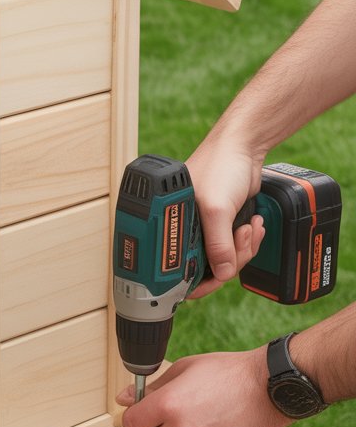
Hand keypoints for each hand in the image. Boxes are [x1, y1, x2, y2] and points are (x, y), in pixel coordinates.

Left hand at [115, 349, 291, 426]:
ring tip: (196, 421)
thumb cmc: (228, 373)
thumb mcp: (185, 369)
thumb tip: (124, 399)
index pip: (131, 424)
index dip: (134, 417)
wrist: (270, 387)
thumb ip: (152, 388)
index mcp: (169, 406)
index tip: (142, 413)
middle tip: (169, 416)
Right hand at [186, 133, 265, 296]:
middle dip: (231, 258)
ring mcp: (206, 228)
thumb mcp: (217, 209)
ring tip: (249, 227)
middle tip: (240, 237)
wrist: (243, 148)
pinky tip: (253, 224)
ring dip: (243, 248)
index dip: (200, 279)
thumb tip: (222, 274)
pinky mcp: (223, 225)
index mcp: (174, 226)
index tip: (219, 274)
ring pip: (224, 260)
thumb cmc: (221, 167)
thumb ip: (218, 244)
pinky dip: (248, 241)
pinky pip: (235, 247)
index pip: (179, 269)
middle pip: (207, 268)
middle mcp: (187, 230)